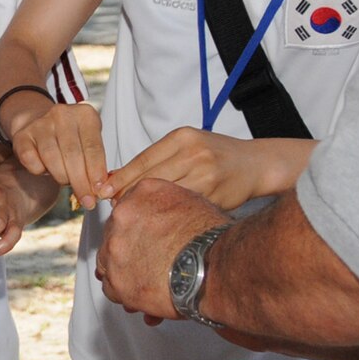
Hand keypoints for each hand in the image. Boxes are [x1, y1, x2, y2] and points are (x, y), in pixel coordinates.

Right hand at [4, 100, 112, 208]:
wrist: (40, 123)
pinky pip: (31, 160)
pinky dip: (40, 171)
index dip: (96, 172)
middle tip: (86, 200)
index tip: (99, 191)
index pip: (93, 147)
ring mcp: (40, 124)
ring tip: (66, 183)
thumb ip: (95, 162)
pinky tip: (46, 171)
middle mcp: (62, 115)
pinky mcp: (22, 136)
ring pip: (52, 158)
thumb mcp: (88, 142)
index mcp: (85, 115)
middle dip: (81, 183)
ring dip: (62, 177)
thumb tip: (99, 190)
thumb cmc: (70, 138)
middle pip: (73, 155)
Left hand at [96, 178, 227, 320]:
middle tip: (147, 259)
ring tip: (148, 278)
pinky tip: (143, 292)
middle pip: (114, 233)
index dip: (134, 226)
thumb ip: (166, 203)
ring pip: (108, 260)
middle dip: (128, 248)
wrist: (213, 267)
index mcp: (141, 193)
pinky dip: (124, 292)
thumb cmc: (210, 240)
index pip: (127, 208)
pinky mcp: (115, 278)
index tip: (142, 236)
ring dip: (124, 270)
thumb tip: (161, 215)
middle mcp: (122, 216)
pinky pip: (111, 287)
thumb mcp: (190, 202)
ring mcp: (115, 247)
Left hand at [106, 129, 309, 211]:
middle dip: (129, 196)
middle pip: (150, 180)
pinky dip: (168, 215)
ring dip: (146, 208)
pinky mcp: (215, 195)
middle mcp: (194, 154)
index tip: (103, 191)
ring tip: (133, 217)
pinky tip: (158, 222)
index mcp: (182, 138)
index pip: (142, 161)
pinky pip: (182, 207)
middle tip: (115, 208)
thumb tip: (116, 179)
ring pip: (164, 196)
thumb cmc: (215, 155)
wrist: (255, 165)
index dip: (120, 179)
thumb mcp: (185, 146)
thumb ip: (155, 160)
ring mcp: (206, 175)